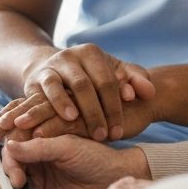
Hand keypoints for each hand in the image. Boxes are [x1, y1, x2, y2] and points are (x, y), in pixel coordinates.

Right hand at [0, 135, 150, 188]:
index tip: (11, 157)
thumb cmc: (95, 156)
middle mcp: (37, 151)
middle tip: (17, 179)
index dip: (10, 147)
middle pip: (12, 156)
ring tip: (20, 187)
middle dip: (10, 166)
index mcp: (42, 133)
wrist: (114, 179)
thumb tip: (9, 146)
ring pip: (15, 173)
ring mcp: (39, 171)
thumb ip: (39, 147)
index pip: (17, 137)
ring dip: (13, 180)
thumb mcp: (67, 147)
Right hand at [23, 45, 155, 142]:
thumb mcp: (113, 73)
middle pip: (88, 84)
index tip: (121, 130)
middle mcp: (71, 55)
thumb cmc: (89, 77)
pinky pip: (47, 91)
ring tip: (88, 129)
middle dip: (99, 112)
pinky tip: (69, 119)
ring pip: (67, 86)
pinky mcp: (38, 78)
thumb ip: (136, 80)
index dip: (116, 105)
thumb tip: (150, 92)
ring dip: (79, 108)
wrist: (51, 70)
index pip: (108, 80)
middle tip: (108, 136)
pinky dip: (58, 105)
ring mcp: (53, 66)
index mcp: (92, 52)